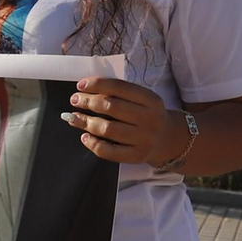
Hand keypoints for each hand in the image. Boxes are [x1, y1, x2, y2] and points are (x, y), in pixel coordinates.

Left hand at [65, 77, 179, 163]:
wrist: (168, 139)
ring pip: (108, 129)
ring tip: (73, 118)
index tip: (80, 85)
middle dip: (88, 102)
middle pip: (112, 108)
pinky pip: (110, 151)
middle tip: (75, 100)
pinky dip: (93, 144)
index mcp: (151, 100)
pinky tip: (84, 137)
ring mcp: (144, 139)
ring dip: (86, 122)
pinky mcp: (136, 156)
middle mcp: (149, 118)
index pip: (120, 88)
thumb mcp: (142, 100)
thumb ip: (119, 94)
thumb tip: (84, 91)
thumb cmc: (146, 115)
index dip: (98, 85)